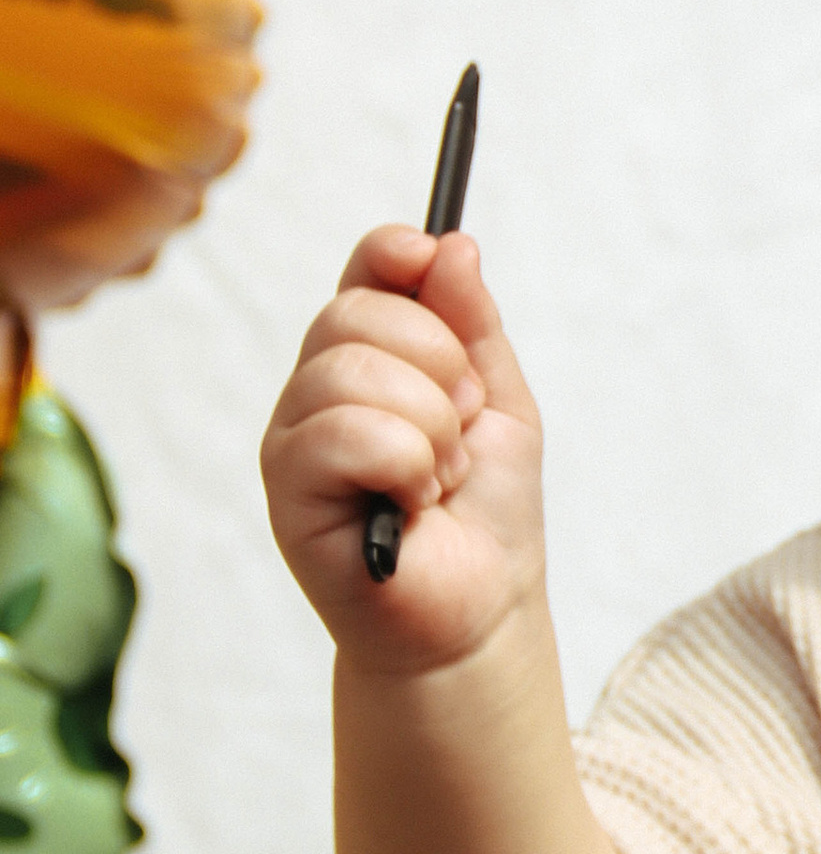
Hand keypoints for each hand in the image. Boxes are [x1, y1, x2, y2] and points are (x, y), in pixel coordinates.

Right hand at [260, 227, 544, 671]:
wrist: (480, 609)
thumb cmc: (486, 512)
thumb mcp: (500, 402)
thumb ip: (473, 325)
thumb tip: (452, 244)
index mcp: (369, 360)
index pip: (362, 276)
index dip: (393, 254)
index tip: (426, 256)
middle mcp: (318, 391)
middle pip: (358, 314)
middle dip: (440, 366)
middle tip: (463, 429)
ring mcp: (295, 438)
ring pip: (351, 371)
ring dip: (430, 427)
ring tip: (440, 477)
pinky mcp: (287, 492)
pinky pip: (345, 433)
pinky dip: (405, 465)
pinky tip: (412, 504)